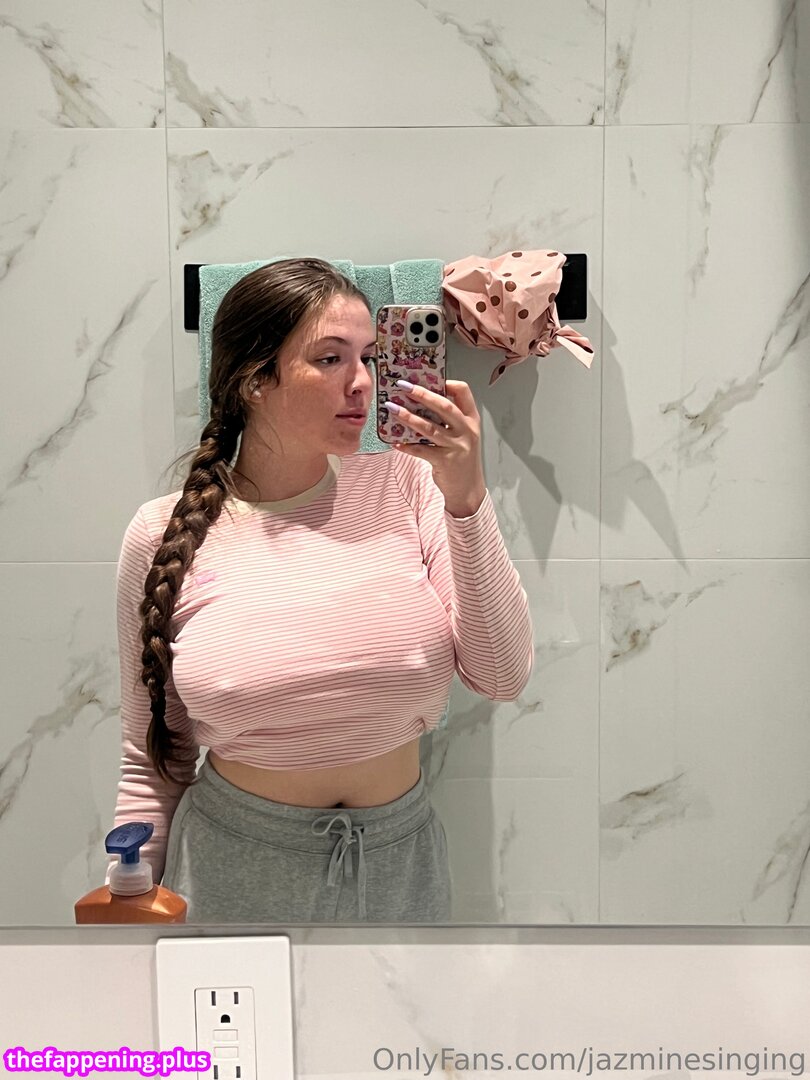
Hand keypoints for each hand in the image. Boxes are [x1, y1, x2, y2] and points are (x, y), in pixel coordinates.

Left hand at [386, 380, 486, 516]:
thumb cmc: (461, 458)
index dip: (448, 383)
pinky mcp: (444, 461)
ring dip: (408, 417)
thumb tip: (419, 403)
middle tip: (403, 386)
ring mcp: (456, 446)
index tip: (430, 378)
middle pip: (444, 407)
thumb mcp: (462, 435)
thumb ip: (448, 420)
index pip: (464, 392)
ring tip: (392, 408)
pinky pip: (421, 450)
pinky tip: (395, 442)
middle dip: (422, 394)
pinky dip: (406, 446)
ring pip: (429, 428)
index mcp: (471, 420)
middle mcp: (466, 431)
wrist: (468, 488)